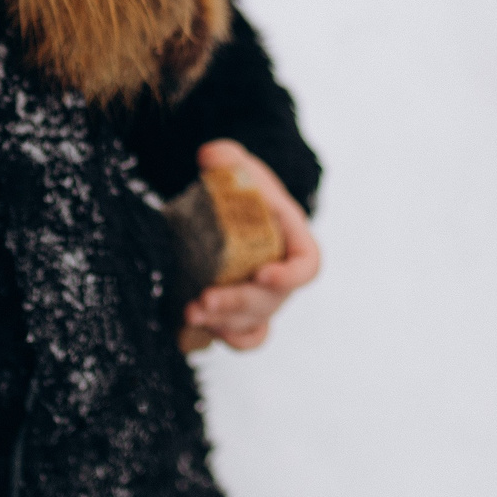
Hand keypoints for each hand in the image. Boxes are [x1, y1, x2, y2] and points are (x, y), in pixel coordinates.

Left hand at [183, 141, 321, 351]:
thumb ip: (229, 158)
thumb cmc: (244, 189)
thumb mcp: (239, 167)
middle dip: (238, 303)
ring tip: (188, 312)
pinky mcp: (241, 312)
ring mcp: (263, 299)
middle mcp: (283, 276)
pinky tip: (192, 332)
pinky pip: (244, 338)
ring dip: (223, 323)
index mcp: (294, 241)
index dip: (290, 275)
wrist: (229, 212)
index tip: (262, 273)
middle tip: (204, 300)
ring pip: (254, 323)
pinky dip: (223, 339)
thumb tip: (210, 157)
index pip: (308, 266)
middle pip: (272, 301)